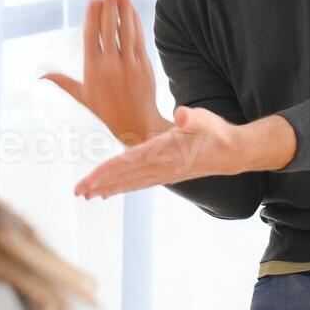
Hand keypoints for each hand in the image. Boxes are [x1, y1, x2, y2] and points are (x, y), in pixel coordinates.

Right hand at [42, 0, 168, 145]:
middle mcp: (110, 66)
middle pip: (109, 30)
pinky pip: (138, 40)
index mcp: (92, 70)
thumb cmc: (107, 110)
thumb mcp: (82, 96)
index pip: (91, 36)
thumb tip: (40, 76)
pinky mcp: (143, 66)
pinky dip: (135, 23)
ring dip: (124, 10)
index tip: (93, 0)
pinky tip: (132, 10)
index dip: (93, 16)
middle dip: (109, 8)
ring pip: (125, 32)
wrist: (136, 124)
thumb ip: (62, 82)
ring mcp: (128, 65)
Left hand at [74, 108, 295, 198]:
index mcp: (164, 152)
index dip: (108, 171)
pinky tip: (110, 191)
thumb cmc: (216, 132)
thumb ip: (191, 117)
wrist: (232, 153)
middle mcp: (161, 167)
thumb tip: (182, 114)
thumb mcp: (205, 118)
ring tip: (87, 195)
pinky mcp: (166, 175)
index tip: (90, 180)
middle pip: (124, 176)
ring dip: (108, 188)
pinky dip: (123, 187)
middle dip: (100, 184)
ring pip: (130, 182)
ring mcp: (163, 174)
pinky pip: (139, 183)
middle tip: (77, 192)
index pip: (129, 162)